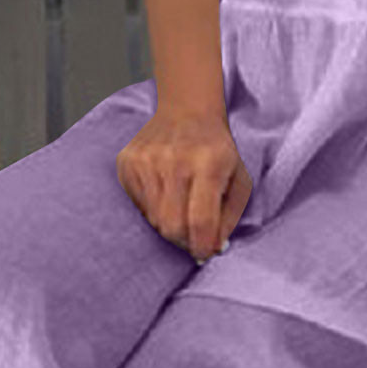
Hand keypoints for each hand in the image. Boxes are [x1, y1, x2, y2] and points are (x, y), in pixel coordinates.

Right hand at [115, 105, 252, 261]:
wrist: (187, 113)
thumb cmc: (217, 151)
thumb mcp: (239, 180)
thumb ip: (230, 217)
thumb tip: (213, 248)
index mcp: (208, 163)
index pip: (201, 220)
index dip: (202, 246)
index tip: (205, 254)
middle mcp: (174, 160)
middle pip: (172, 225)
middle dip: (184, 241)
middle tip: (194, 237)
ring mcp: (146, 160)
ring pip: (153, 219)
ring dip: (169, 225)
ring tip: (181, 210)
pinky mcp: (127, 163)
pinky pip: (138, 206)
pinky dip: (152, 210)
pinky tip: (165, 194)